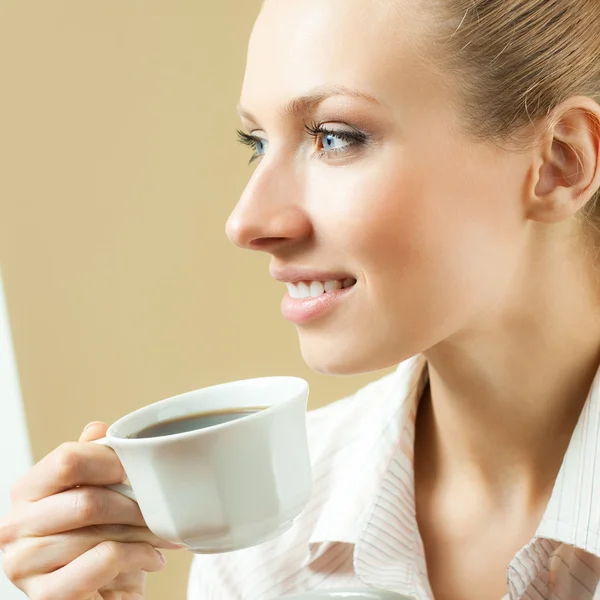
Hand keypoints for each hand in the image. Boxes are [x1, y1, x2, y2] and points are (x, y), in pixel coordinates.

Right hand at [0, 422, 178, 599]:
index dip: (111, 460)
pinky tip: (152, 557)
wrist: (99, 594)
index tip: (139, 467)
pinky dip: (138, 556)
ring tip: (162, 534)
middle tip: (162, 509)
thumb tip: (97, 429)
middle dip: (135, 505)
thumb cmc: (96, 540)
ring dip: (143, 534)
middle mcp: (14, 526)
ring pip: (99, 533)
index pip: (67, 460)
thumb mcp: (95, 494)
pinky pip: (104, 562)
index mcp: (27, 491)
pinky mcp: (45, 596)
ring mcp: (24, 565)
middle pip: (88, 501)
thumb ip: (91, 461)